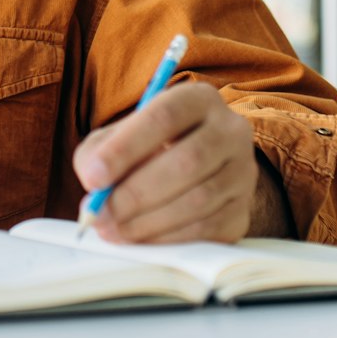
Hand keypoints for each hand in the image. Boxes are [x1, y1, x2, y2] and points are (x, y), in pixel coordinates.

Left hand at [73, 84, 258, 244]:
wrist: (191, 171)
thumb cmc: (147, 148)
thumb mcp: (118, 137)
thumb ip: (99, 153)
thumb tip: (94, 182)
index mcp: (198, 99)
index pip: (165, 116)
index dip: (126, 148)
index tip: (93, 177)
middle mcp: (231, 130)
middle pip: (188, 161)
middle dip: (136, 193)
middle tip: (99, 213)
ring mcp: (243, 172)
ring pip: (199, 199)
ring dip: (148, 221)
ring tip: (112, 229)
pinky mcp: (243, 211)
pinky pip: (207, 229)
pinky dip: (167, 238)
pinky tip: (140, 238)